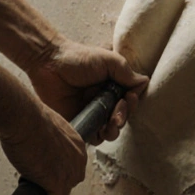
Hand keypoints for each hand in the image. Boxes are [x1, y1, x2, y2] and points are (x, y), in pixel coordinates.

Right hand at [0, 91, 86, 194]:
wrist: (23, 119)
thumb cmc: (30, 118)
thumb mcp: (47, 125)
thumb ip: (50, 137)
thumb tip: (39, 142)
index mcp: (77, 144)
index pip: (73, 163)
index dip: (61, 169)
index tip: (49, 171)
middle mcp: (78, 159)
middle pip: (71, 179)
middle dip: (57, 182)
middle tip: (40, 180)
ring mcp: (69, 173)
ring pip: (62, 191)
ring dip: (50, 192)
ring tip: (35, 188)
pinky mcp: (57, 184)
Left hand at [27, 38, 148, 143]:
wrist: (49, 62)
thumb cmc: (78, 58)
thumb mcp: (108, 60)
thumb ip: (126, 72)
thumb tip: (145, 82)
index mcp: (112, 87)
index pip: (129, 101)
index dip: (132, 103)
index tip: (129, 97)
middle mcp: (104, 102)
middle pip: (121, 118)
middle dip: (123, 117)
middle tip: (118, 111)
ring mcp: (91, 114)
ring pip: (109, 131)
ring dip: (114, 130)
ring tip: (110, 124)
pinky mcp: (78, 123)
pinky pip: (92, 137)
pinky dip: (99, 137)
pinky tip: (99, 130)